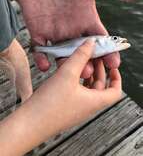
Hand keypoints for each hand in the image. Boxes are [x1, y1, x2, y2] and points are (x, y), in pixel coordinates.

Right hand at [0, 40, 121, 155]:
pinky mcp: (66, 108)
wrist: (29, 123)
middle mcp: (87, 106)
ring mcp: (76, 108)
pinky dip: (76, 81)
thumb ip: (80, 56)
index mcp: (94, 101)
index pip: (115, 91)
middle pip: (100, 87)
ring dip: (87, 75)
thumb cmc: (50, 103)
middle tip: (93, 58)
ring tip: (80, 63)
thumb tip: (90, 43)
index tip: (112, 66)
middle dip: (99, 71)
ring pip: (88, 88)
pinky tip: (67, 73)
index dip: (117, 78)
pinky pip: (77, 92)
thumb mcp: (67, 74)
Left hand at [16, 0, 140, 72]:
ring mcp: (54, 31)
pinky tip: (45, 65)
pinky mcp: (37, 30)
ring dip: (65, 65)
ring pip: (61, 54)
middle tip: (89, 72)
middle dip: (85, 64)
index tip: (114, 63)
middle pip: (81, 53)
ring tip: (70, 73)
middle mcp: (72, 29)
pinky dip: (42, 58)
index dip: (107, 52)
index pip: (99, 40)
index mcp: (86, 19)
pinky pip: (40, 48)